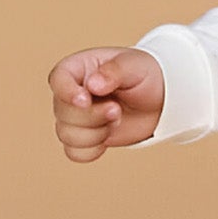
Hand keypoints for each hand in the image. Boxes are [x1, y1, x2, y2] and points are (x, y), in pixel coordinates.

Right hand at [48, 47, 164, 161]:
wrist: (159, 100)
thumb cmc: (143, 75)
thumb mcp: (134, 65)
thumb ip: (113, 71)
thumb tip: (93, 86)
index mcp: (77, 68)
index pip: (58, 79)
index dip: (66, 92)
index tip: (85, 100)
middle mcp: (70, 93)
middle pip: (63, 112)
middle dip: (93, 116)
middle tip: (116, 109)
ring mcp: (75, 117)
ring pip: (66, 135)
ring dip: (96, 133)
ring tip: (116, 119)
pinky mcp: (85, 137)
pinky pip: (75, 153)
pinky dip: (93, 149)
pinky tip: (109, 135)